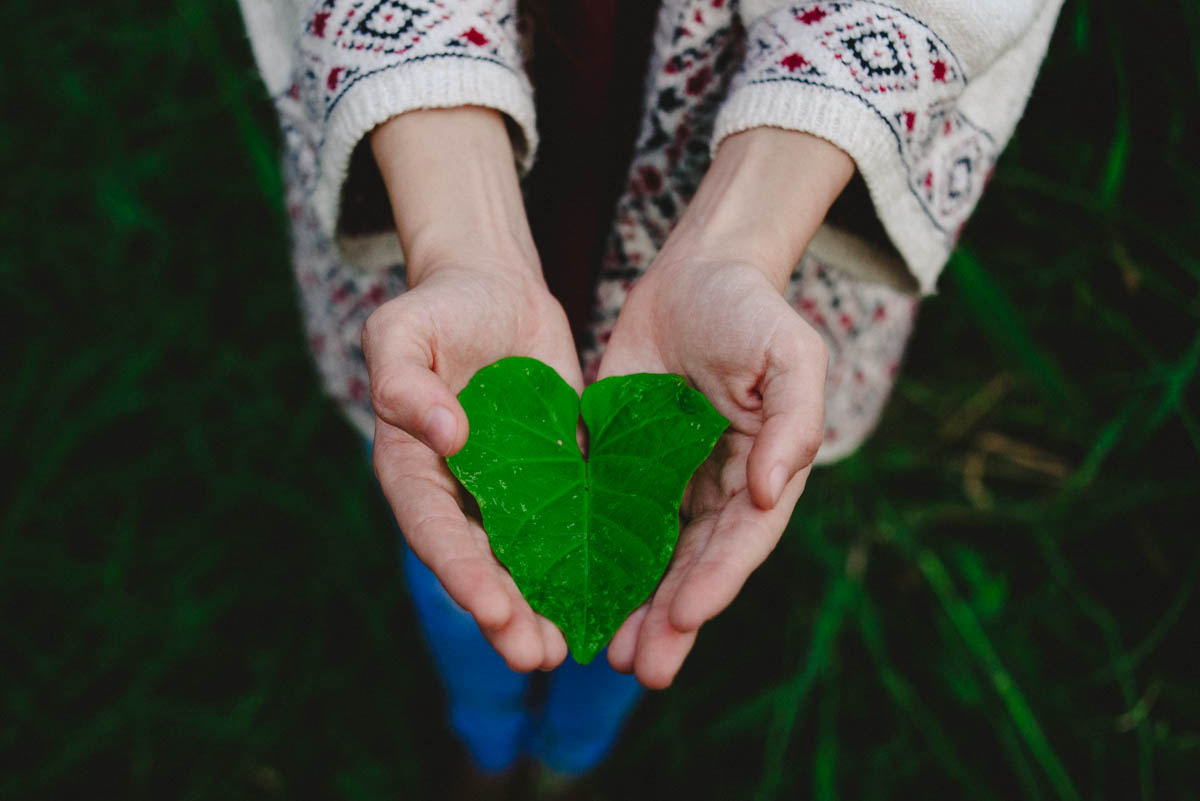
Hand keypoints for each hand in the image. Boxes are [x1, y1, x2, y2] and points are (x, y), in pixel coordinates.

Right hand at [364, 108, 578, 671]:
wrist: (493, 288)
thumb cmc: (438, 306)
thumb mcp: (402, 331)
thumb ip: (405, 381)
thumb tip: (445, 434)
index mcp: (412, 466)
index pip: (434, 530)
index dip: (462, 573)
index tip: (494, 609)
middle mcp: (458, 490)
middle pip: (480, 562)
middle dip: (508, 612)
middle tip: (540, 655)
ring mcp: (507, 487)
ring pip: (525, 556)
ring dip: (545, 603)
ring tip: (573, 648)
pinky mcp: (553, 474)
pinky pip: (568, 522)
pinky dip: (583, 557)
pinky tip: (614, 590)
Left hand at [596, 128, 854, 687]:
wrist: (694, 273)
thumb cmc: (749, 310)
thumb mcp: (790, 352)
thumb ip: (793, 420)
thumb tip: (773, 490)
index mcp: (762, 471)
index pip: (740, 540)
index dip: (715, 582)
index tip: (682, 617)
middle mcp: (718, 490)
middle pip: (696, 566)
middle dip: (671, 619)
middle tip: (641, 668)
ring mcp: (669, 482)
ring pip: (652, 559)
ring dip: (635, 608)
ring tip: (608, 655)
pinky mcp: (624, 467)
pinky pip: (611, 523)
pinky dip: (597, 562)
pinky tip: (572, 595)